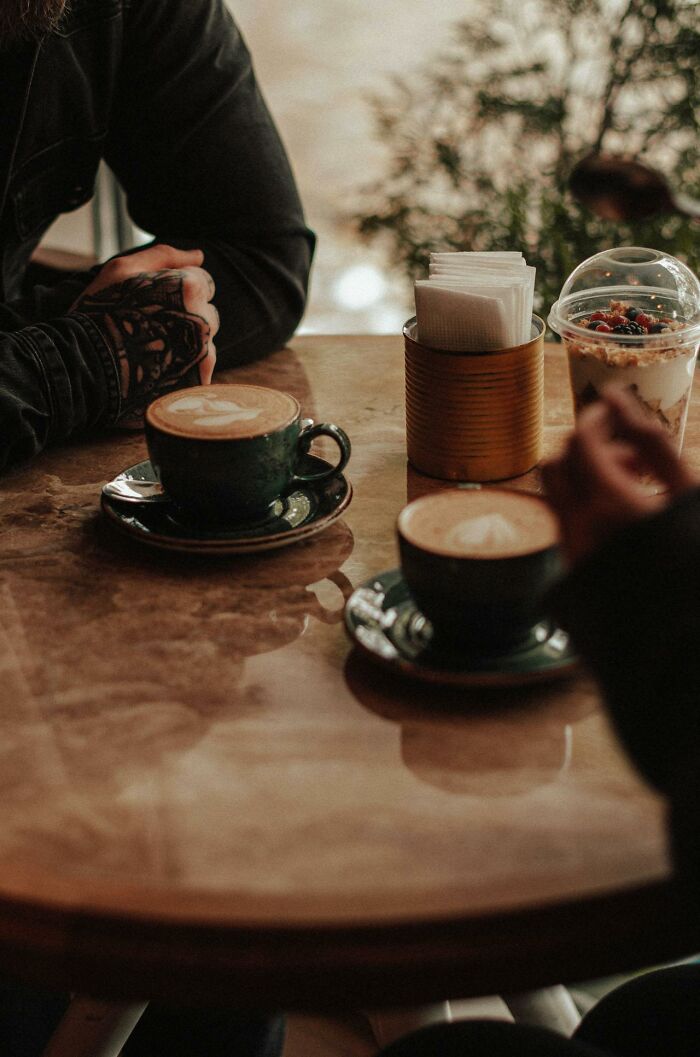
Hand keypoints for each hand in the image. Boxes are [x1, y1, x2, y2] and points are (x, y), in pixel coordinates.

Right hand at [71, 244, 218, 424]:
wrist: (85, 367)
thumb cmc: (101, 311)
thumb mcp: (123, 269)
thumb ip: (164, 256)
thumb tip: (199, 256)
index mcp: (190, 287)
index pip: (203, 282)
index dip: (176, 291)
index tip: (152, 303)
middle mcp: (204, 320)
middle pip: (207, 313)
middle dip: (186, 317)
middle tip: (150, 327)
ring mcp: (204, 354)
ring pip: (205, 343)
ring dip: (186, 344)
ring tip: (152, 350)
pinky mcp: (198, 381)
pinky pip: (200, 370)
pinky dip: (184, 370)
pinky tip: (159, 370)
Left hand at [542, 387, 696, 565]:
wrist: (684, 636)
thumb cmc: (695, 558)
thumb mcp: (688, 492)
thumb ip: (651, 442)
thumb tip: (614, 395)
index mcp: (609, 505)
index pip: (582, 442)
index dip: (598, 418)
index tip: (617, 410)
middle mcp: (579, 529)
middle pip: (558, 464)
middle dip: (591, 450)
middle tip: (635, 460)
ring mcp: (572, 553)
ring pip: (558, 495)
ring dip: (588, 479)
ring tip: (637, 489)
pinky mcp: (574, 572)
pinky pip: (567, 523)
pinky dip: (589, 507)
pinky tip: (629, 519)